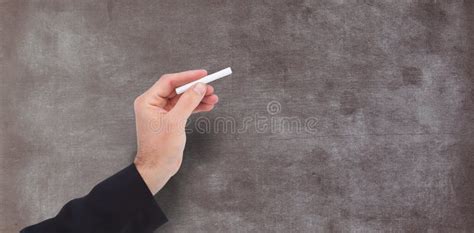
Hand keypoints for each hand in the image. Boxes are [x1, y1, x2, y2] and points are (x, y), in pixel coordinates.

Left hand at [133, 70, 217, 193]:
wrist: (157, 169)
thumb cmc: (160, 149)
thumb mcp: (175, 123)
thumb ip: (188, 102)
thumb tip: (199, 86)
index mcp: (148, 101)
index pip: (169, 82)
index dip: (187, 77)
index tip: (203, 74)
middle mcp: (153, 104)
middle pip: (177, 89)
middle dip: (195, 88)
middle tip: (211, 88)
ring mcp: (161, 112)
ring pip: (182, 99)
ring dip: (197, 98)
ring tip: (213, 98)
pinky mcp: (169, 120)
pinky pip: (183, 108)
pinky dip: (195, 107)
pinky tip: (207, 106)